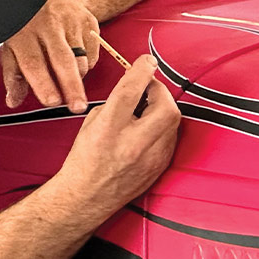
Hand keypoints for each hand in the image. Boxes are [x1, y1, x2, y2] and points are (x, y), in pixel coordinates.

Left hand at [0, 0, 99, 112]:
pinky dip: (87, 63)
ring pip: (81, 59)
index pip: (34, 62)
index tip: (52, 102)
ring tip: (69, 79)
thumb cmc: (26, 23)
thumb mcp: (12, 45)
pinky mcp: (87, 20)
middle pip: (63, 61)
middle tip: (77, 107)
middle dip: (71, 87)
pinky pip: (93, 53)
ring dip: (77, 77)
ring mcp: (70, 21)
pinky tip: (77, 59)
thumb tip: (13, 101)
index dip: (43, 84)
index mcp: (24, 33)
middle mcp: (48, 25)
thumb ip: (14, 75)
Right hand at [55, 55, 180, 214]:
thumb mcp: (91, 123)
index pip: (131, 90)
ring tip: (148, 110)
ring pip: (173, 122)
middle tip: (149, 89)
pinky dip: (164, 127)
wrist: (88, 196)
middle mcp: (132, 144)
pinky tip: (150, 129)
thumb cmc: (85, 161)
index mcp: (109, 129)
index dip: (142, 70)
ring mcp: (150, 158)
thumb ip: (115, 103)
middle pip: (165, 106)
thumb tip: (136, 89)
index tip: (147, 62)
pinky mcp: (160, 167)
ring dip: (163, 109)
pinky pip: (171, 138)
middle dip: (160, 91)